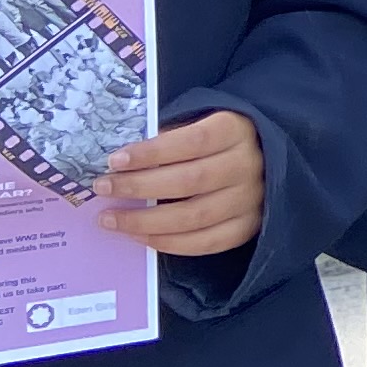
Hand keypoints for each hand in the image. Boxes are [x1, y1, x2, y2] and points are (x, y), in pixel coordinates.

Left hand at [102, 109, 264, 259]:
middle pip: (190, 181)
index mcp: (236, 131)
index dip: (152, 153)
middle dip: (139, 187)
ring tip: (110, 219)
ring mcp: (250, 200)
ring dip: (145, 221)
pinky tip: (139, 237)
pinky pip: (205, 243)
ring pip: (194, 217)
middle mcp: (247, 166)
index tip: (114, 160)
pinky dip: (168, 243)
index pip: (192, 142)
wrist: (264, 160)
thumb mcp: (200, 124)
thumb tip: (121, 162)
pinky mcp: (247, 227)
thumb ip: (169, 138)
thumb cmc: (217, 140)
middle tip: (102, 188)